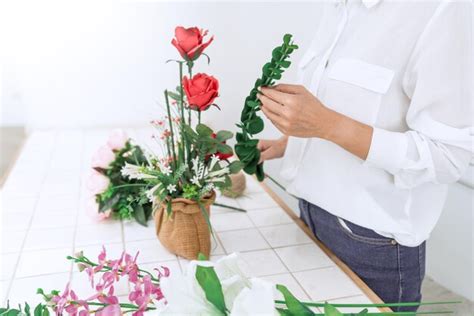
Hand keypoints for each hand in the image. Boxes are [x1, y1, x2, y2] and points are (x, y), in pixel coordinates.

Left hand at [258, 83, 372, 159]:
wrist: (322, 123)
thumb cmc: (314, 107)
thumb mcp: (301, 91)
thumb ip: (285, 87)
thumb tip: (272, 87)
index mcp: (291, 101)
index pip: (271, 94)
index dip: (264, 90)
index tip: (261, 88)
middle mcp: (287, 113)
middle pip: (267, 104)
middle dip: (261, 98)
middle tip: (259, 95)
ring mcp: (285, 123)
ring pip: (268, 114)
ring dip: (263, 107)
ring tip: (262, 102)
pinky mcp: (285, 130)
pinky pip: (272, 121)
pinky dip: (270, 115)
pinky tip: (270, 111)